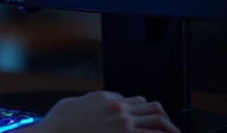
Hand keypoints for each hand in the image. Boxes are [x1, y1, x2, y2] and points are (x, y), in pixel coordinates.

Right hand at [32, 91, 179, 132]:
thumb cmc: (58, 124)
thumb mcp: (71, 104)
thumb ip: (89, 101)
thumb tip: (98, 103)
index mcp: (104, 98)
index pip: (133, 99)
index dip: (141, 109)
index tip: (143, 117)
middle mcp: (117, 109)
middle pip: (151, 107)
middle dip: (162, 116)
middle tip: (169, 126)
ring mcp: (123, 124)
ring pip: (157, 121)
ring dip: (168, 128)